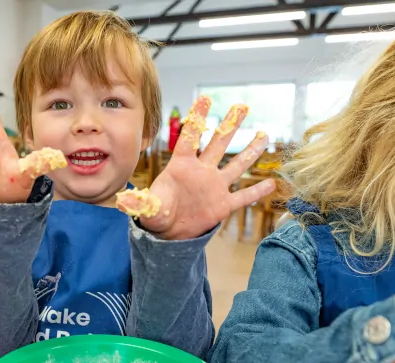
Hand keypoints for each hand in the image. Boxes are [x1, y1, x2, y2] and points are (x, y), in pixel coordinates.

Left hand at [118, 96, 274, 239]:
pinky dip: (256, 191)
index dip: (197, 119)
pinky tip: (272, 183)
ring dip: (250, 152)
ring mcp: (214, 187)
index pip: (190, 138)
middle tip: (241, 106)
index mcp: (181, 167)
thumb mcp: (147, 208)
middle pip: (218, 144)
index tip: (205, 98)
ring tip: (264, 135)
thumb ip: (139, 202)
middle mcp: (201, 172)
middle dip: (229, 125)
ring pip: (235, 166)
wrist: (169, 232)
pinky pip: (243, 197)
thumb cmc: (157, 214)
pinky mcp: (223, 205)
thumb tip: (123, 201)